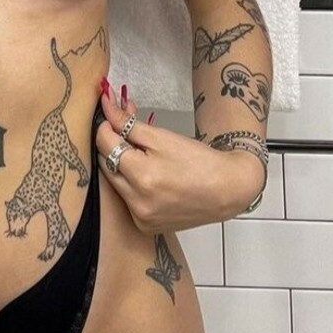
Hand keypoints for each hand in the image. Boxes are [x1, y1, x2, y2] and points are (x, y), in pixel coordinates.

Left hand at [94, 84, 262, 231]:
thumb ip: (128, 123)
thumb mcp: (162, 136)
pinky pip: (126, 200)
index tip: (111, 114)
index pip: (106, 145)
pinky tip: (146, 175)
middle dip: (112, 144)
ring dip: (119, 164)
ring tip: (138, 151)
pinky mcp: (145, 226)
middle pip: (106, 164)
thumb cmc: (197, 160)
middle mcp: (137, 202)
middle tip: (124, 129)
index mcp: (142, 177)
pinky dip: (130, 185)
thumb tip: (106, 107)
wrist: (226, 190)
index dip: (106, 126)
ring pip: (114, 182)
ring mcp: (140, 217)